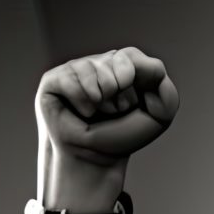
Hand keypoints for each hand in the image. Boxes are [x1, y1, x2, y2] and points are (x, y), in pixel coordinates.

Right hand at [35, 48, 177, 178]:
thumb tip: (128, 59)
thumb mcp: (159, 112)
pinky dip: (84, 103)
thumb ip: (161, 81)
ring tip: (98, 111)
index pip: (131, 55)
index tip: (133, 103)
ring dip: (102, 100)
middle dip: (120, 95)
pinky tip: (84, 112)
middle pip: (115, 62)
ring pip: (93, 69)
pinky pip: (71, 80)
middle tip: (114, 111)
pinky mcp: (53, 79)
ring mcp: (74, 69)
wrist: (97, 157)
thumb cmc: (125, 134)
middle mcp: (97, 62)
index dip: (135, 78)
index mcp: (123, 66)